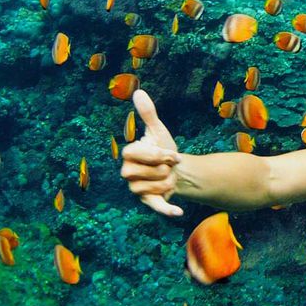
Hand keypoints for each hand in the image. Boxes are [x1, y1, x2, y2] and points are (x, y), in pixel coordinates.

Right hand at [120, 89, 182, 216]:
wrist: (175, 169)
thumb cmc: (163, 148)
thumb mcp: (157, 130)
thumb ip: (148, 113)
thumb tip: (138, 92)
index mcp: (129, 155)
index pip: (143, 155)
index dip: (161, 155)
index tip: (172, 154)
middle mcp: (128, 173)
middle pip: (152, 172)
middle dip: (167, 168)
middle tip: (169, 166)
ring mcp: (136, 189)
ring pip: (158, 186)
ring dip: (171, 180)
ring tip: (169, 176)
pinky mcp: (148, 202)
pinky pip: (156, 207)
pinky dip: (167, 210)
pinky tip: (178, 212)